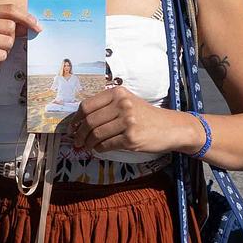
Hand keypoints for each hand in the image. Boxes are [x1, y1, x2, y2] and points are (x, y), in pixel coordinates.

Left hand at [69, 87, 194, 152]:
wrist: (170, 127)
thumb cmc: (146, 115)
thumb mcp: (128, 101)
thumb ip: (108, 105)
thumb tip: (81, 119)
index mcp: (118, 93)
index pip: (87, 105)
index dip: (76, 118)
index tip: (72, 126)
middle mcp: (122, 104)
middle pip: (90, 121)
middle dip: (79, 133)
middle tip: (77, 140)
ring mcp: (127, 121)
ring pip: (96, 134)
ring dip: (88, 143)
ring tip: (87, 146)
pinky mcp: (131, 138)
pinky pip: (106, 145)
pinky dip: (99, 149)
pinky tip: (99, 149)